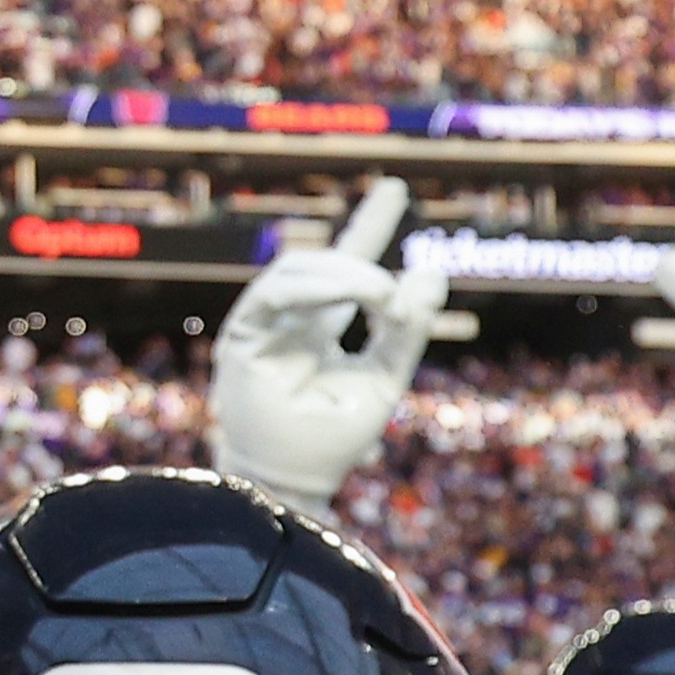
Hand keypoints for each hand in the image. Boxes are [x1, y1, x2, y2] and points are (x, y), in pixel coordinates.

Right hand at [207, 176, 442, 506]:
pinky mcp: (242, 338)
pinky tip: (357, 292)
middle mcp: (285, 323)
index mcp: (314, 331)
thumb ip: (404, 329)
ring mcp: (261, 328)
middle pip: (317, 260)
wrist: (292, 485)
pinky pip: (274, 295)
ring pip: (296, 270)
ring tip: (382, 294)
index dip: (367, 225)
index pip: (342, 268)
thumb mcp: (384, 377)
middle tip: (394, 290)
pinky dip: (317, 287)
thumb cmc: (334, 440)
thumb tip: (432, 269)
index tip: (396, 190)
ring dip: (344, 273)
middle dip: (358, 241)